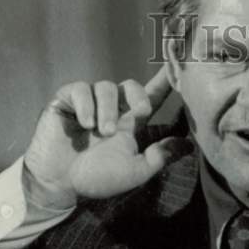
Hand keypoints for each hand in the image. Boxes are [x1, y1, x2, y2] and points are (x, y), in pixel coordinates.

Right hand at [23, 66, 192, 205]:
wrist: (58, 183)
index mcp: (129, 124)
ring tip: (102, 132)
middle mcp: (111, 110)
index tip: (178, 65)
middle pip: (130, 85)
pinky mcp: (66, 100)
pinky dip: (85, 104)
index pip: (150, 98)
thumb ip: (159, 157)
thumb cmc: (96, 179)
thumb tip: (189, 146)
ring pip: (106, 87)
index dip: (164, 83)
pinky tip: (85, 124)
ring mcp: (88, 103)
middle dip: (137, 95)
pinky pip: (80, 89)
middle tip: (140, 113)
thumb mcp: (134, 171)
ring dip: (108, 109)